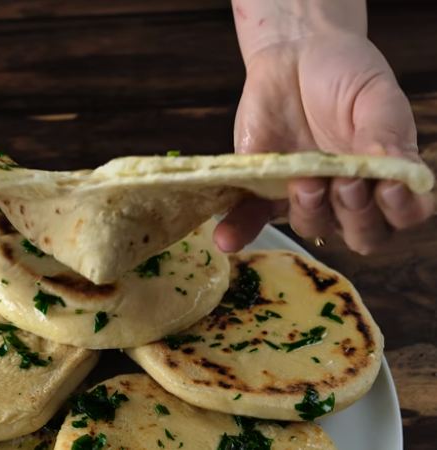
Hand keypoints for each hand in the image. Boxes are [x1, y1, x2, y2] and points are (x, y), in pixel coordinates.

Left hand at [215, 33, 433, 253]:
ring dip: (310, 213)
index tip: (388, 189)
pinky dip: (238, 230)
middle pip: (361, 233)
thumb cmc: (345, 75)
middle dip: (356, 216)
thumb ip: (386, 134)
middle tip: (345, 184)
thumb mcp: (376, 95)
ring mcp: (304, 194)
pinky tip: (226, 239)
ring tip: (304, 182)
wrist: (295, 53)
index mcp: (385, 174)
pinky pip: (250, 219)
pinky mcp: (263, 188)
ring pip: (312, 227)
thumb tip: (394, 172)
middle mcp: (347, 194)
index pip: (403, 214)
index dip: (400, 211)